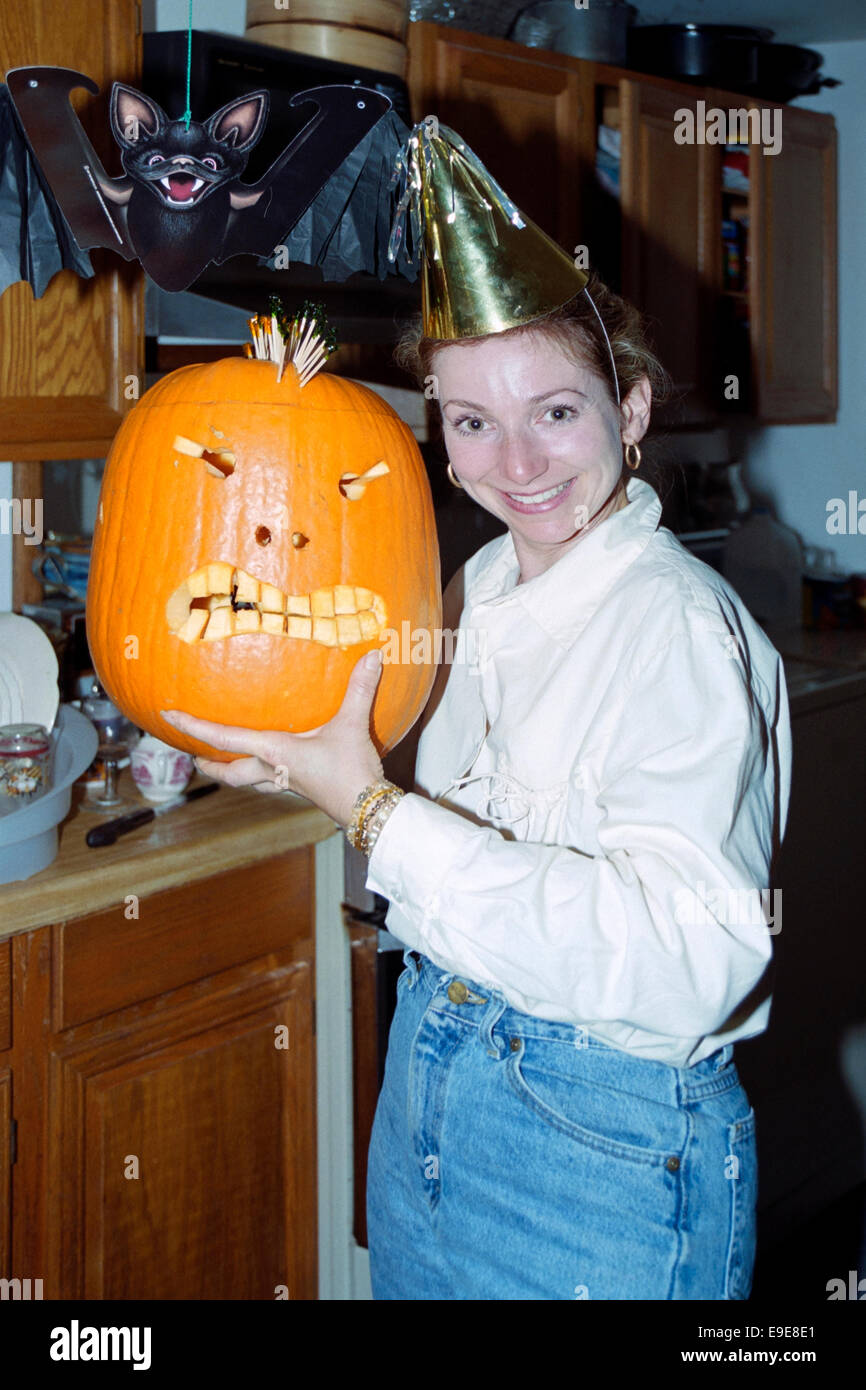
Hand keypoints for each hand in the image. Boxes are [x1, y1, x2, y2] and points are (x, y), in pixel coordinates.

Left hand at [161, 649, 384, 826]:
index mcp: (275, 751)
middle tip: (194, 758)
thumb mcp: (352, 725)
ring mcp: (287, 783)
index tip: (169, 718)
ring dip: (233, 772)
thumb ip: (359, 689)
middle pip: (231, 772)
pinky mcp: (303, 789)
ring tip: (223, 763)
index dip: (194, 726)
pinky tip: (274, 765)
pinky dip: (263, 773)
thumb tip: (372, 655)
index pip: (224, 737)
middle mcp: (274, 768)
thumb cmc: (351, 771)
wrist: (368, 811)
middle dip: (210, 765)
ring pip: (250, 781)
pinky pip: (274, 780)